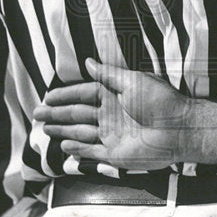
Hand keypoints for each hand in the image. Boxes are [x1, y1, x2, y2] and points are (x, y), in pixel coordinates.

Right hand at [34, 58, 191, 170]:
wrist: (178, 128)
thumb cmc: (159, 101)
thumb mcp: (132, 80)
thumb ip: (108, 74)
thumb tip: (88, 62)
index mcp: (114, 96)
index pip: (83, 94)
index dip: (65, 96)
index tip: (48, 97)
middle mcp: (110, 115)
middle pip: (77, 114)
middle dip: (57, 114)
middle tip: (37, 113)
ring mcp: (112, 135)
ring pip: (80, 133)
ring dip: (63, 131)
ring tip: (45, 129)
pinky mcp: (115, 155)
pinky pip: (92, 153)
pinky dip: (78, 149)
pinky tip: (64, 146)